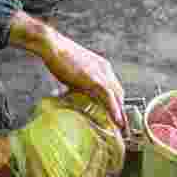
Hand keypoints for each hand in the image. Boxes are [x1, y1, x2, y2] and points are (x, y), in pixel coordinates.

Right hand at [8, 11, 125, 129]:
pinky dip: (114, 110)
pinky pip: (109, 97)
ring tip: (123, 130)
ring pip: (118, 97)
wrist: (53, 46)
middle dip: (122, 111)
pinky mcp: (94, 79)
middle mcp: (105, 70)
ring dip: (122, 115)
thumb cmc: (58, 56)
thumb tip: (75, 93)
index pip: (115, 88)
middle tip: (123, 127)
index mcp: (102, 67)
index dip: (117, 102)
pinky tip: (117, 122)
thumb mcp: (74, 71)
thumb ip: (79, 82)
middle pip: (120, 94)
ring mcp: (101, 74)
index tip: (118, 116)